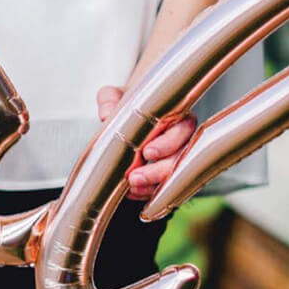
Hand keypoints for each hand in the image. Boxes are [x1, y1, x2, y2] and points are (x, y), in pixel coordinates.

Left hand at [97, 85, 196, 201]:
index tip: (148, 152)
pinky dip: (148, 192)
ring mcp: (175, 157)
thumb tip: (106, 114)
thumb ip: (110, 100)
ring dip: (153, 185)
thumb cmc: (129, 102)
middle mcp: (181, 138)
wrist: (130, 112)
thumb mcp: (116, 95)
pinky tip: (132, 193)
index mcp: (175, 116)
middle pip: (180, 158)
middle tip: (135, 178)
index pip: (182, 130)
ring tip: (132, 188)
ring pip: (174, 176)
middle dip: (158, 171)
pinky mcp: (165, 172)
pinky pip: (163, 186)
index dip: (168, 143)